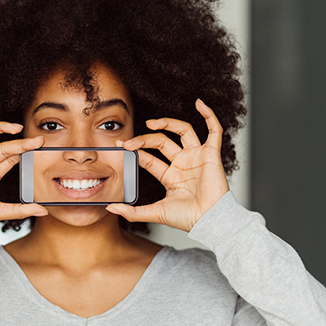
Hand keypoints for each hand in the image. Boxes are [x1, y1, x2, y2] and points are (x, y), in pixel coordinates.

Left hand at [106, 99, 228, 231]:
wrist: (209, 221)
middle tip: (129, 142)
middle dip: (144, 139)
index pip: (149, 157)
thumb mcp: (154, 213)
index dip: (135, 149)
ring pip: (183, 131)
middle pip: (162, 141)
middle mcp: (183, 163)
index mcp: (170, 176)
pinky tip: (199, 104)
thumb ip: (132, 212)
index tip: (120, 145)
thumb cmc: (187, 219)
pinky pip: (214, 130)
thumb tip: (110, 209)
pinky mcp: (212, 154)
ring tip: (151, 123)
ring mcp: (197, 157)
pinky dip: (209, 115)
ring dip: (167, 123)